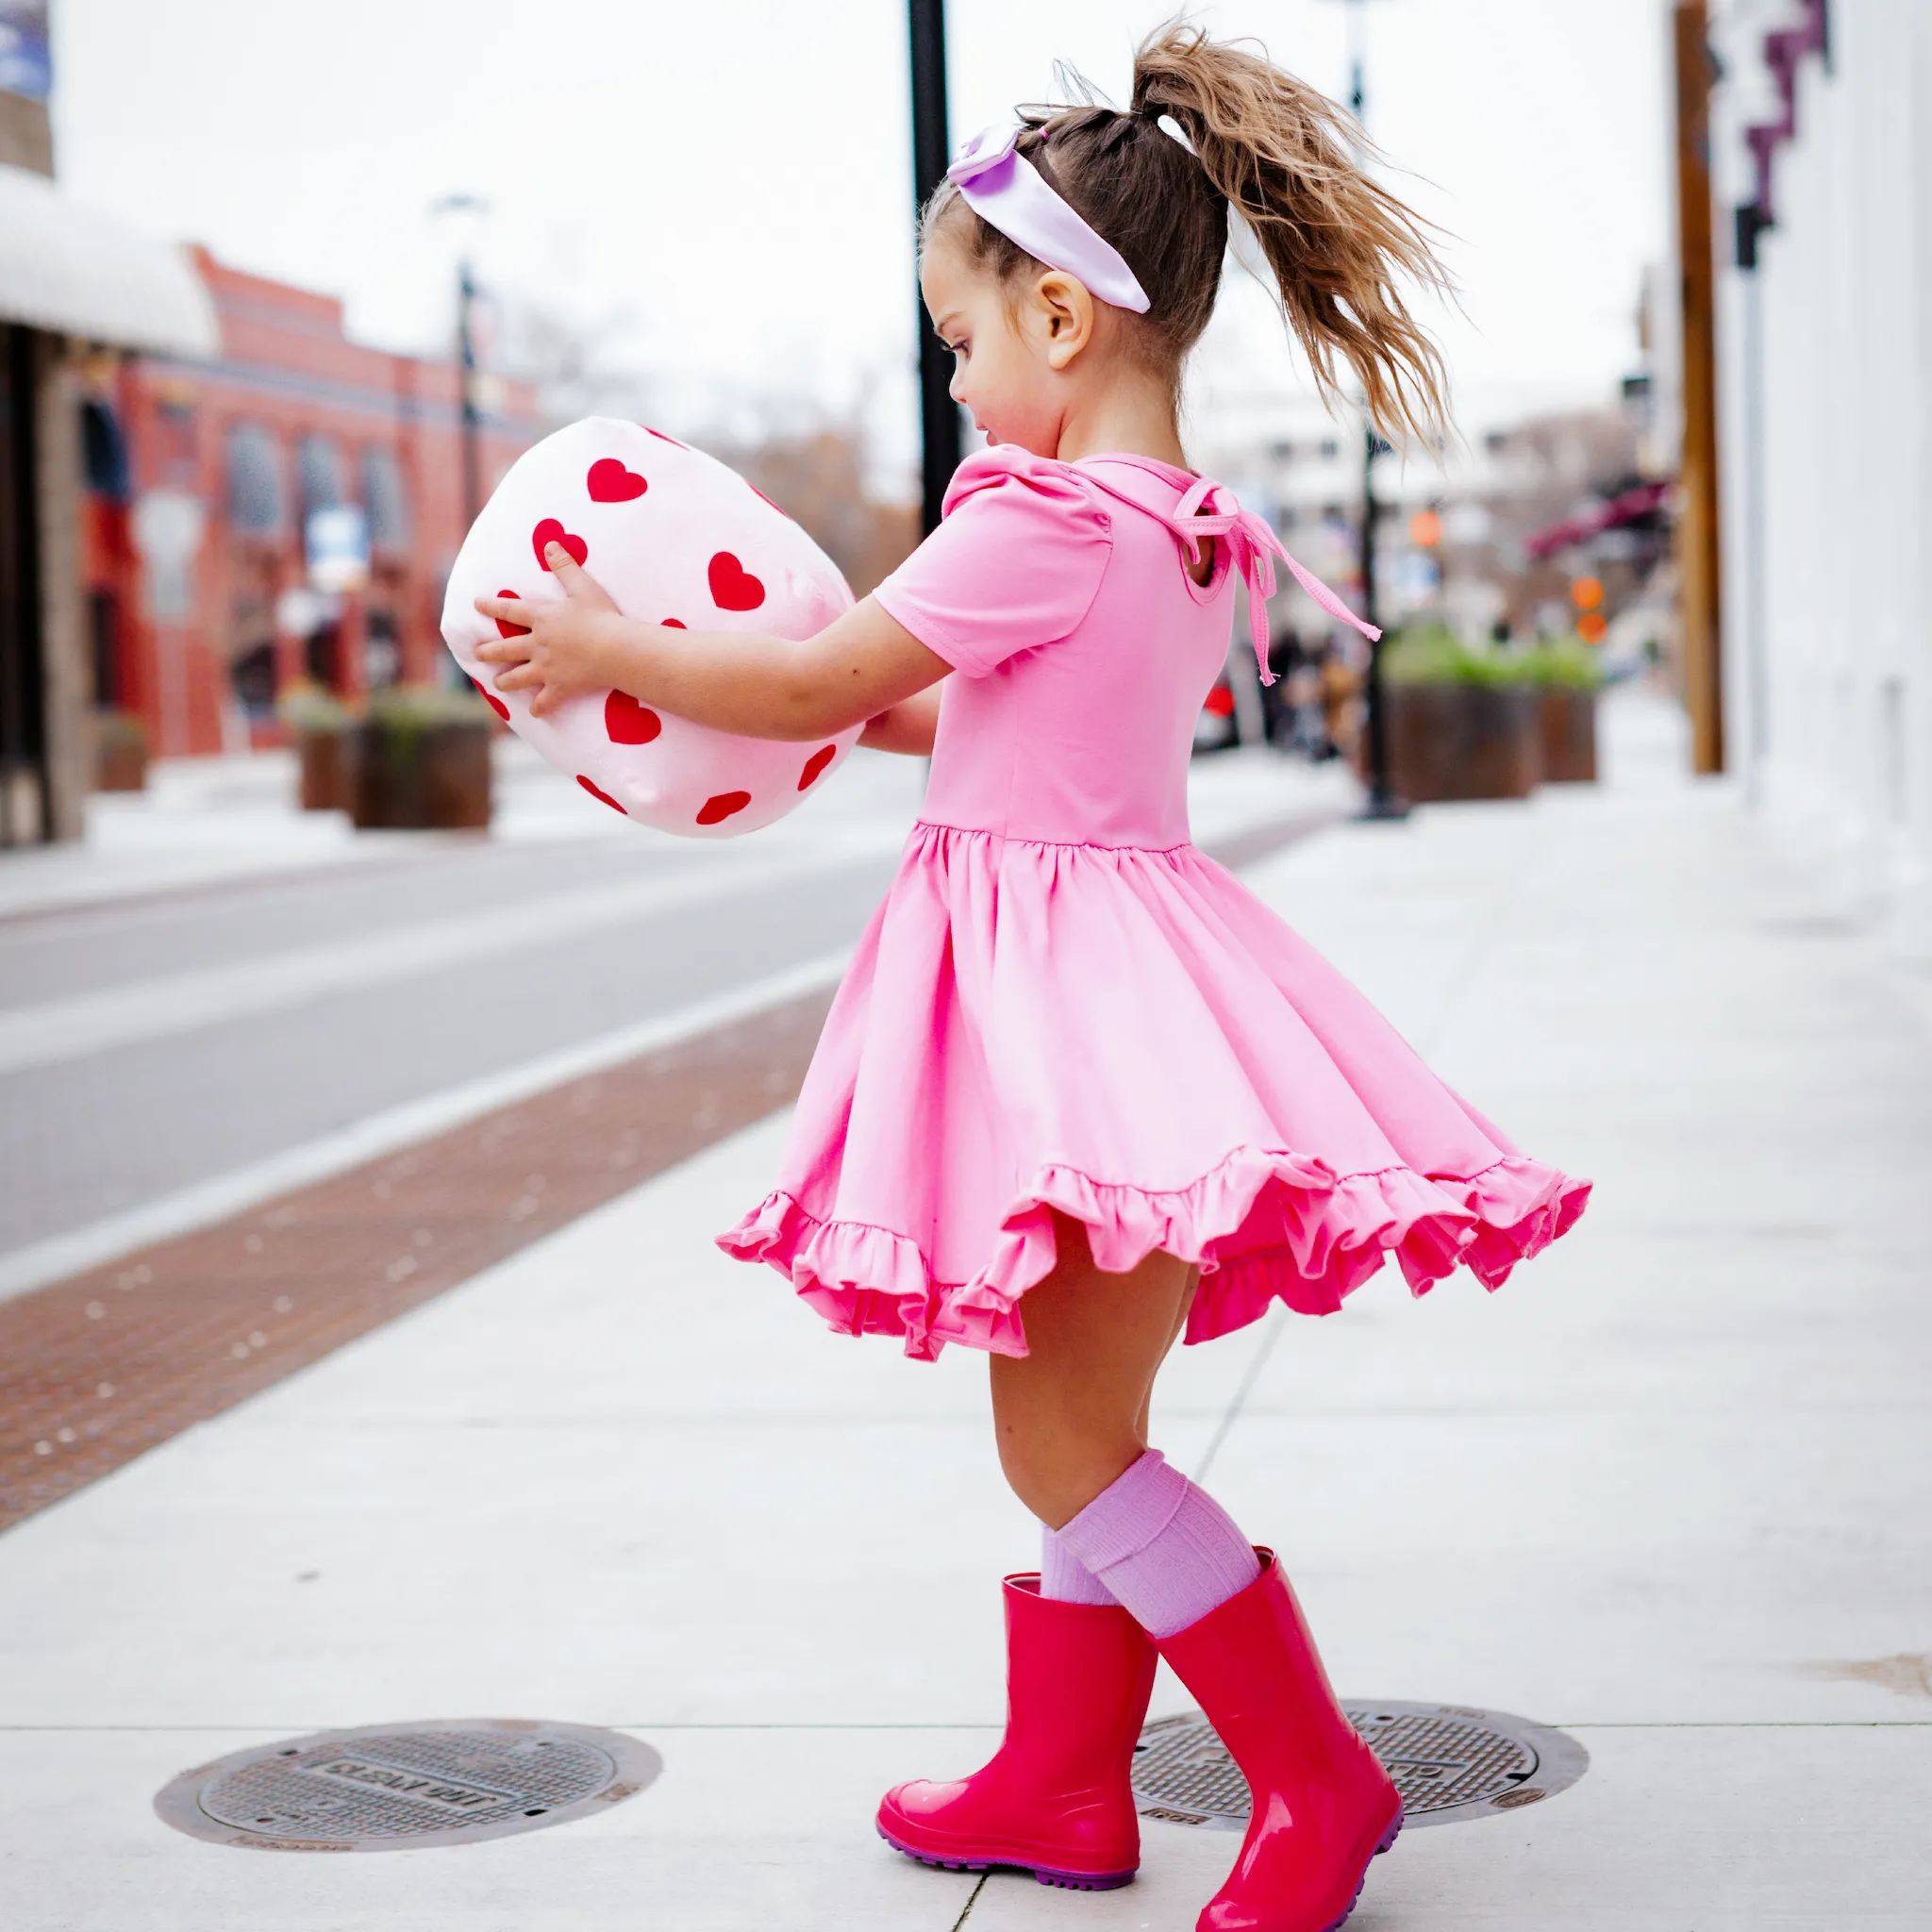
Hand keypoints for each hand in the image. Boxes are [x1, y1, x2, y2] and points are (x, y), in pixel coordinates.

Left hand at [475, 544, 624, 717]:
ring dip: (505, 681)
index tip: (476, 604)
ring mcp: (547, 669)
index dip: (491, 606)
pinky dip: (540, 707)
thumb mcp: (583, 586)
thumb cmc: (601, 616)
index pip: (510, 609)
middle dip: (489, 651)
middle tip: (477, 653)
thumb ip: (565, 565)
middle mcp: (538, 645)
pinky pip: (545, 702)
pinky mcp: (560, 687)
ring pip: (518, 677)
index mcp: (542, 619)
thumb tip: (550, 543)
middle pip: (506, 649)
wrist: (614, 649)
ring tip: (497, 684)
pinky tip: (535, 712)